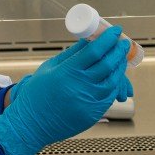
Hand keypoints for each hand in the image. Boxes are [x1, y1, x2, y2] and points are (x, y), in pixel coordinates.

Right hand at [0, 27, 129, 154]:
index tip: (116, 30)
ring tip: (121, 57)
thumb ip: (72, 53)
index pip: (94, 51)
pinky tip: (115, 76)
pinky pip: (109, 96)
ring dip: (119, 67)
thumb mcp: (50, 67)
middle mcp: (79, 86)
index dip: (108, 38)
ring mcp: (88, 101)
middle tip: (123, 42)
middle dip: (118, 50)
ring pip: (112, 80)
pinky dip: (115, 84)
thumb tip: (89, 38)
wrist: (31, 124)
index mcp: (67, 71)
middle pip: (107, 64)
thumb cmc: (37, 93)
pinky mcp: (92, 114)